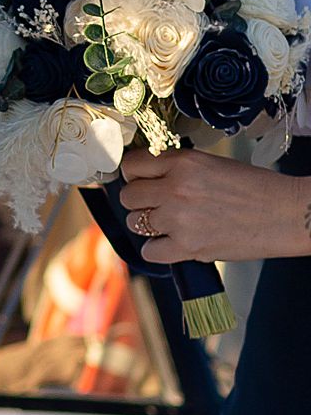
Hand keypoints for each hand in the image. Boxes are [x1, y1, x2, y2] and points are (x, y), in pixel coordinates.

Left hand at [117, 146, 310, 262]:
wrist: (286, 214)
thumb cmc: (253, 188)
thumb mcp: (210, 164)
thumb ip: (176, 169)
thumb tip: (146, 176)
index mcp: (182, 163)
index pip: (131, 165)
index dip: (134, 175)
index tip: (141, 181)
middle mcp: (175, 189)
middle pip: (128, 196)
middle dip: (138, 201)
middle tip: (155, 205)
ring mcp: (180, 219)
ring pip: (135, 223)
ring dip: (147, 225)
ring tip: (168, 224)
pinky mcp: (190, 247)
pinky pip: (150, 251)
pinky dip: (157, 250)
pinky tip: (172, 244)